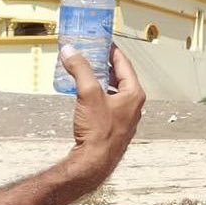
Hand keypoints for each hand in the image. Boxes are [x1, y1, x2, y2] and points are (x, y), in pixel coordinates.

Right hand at [62, 44, 145, 187]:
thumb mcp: (88, 93)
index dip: (111, 50)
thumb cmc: (98, 132)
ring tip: (85, 73)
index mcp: (134, 94)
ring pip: (113, 91)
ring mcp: (124, 118)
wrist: (93, 163)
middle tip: (91, 55)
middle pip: (119, 77)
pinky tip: (85, 97)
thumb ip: (80, 69)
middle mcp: (133, 105)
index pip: (124, 64)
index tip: (102, 41)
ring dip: (100, 81)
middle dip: (104, 65)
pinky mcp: (114, 128)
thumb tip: (71, 52)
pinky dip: (98, 95)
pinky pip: (108, 104)